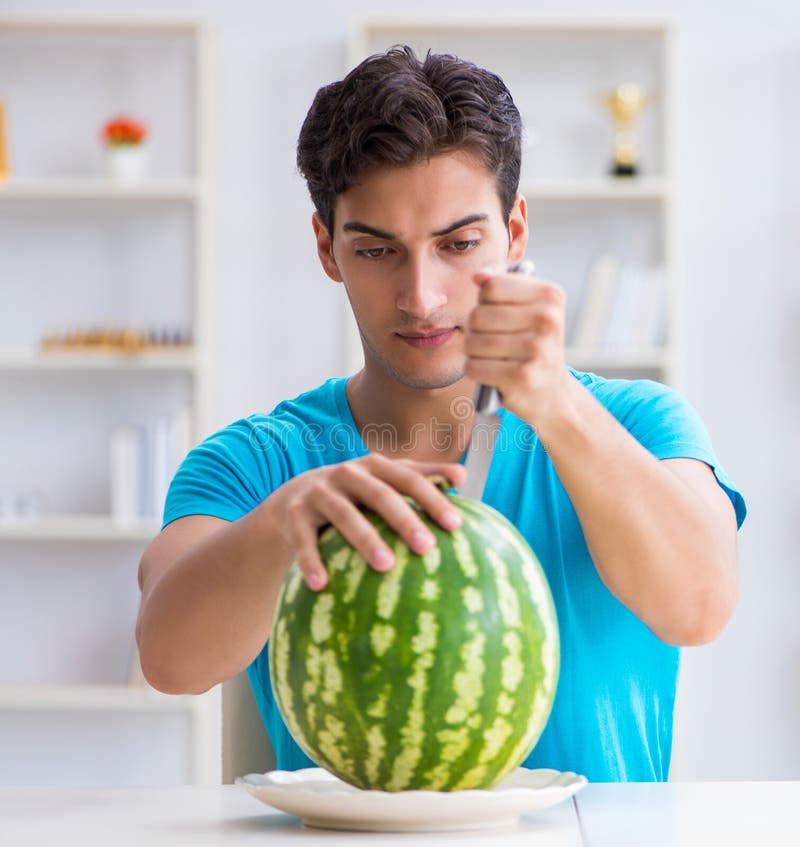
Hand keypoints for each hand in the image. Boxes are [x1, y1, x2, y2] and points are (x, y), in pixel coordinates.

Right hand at [268, 454, 465, 590]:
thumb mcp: (383, 480)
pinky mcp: (294, 514)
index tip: (456, 526)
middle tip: (427, 547)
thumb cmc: (354, 494)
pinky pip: (303, 539)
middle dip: (403, 519)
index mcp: (375, 467)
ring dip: (364, 539)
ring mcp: (319, 492)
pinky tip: (321, 585)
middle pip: (379, 494)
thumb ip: (421, 476)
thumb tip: (463, 476)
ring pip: (343, 515)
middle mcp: (347, 474)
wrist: (293, 497)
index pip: (409, 479)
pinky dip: (310, 561)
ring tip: (385, 566)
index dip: (432, 499)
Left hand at [466, 269, 569, 425]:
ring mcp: (537, 349)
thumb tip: (479, 276)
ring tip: (490, 357)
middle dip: (475, 329)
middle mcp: (548, 320)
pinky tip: (491, 373)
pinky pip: (474, 366)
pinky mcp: (522, 376)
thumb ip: (501, 287)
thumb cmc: (531, 345)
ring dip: (473, 352)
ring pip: (473, 341)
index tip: (498, 314)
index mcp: (551, 295)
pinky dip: (475, 370)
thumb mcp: (525, 309)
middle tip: (491, 340)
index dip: (484, 302)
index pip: (491, 287)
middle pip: (478, 315)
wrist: (551, 392)